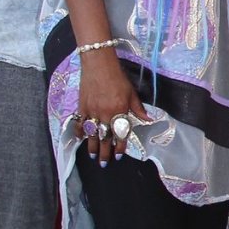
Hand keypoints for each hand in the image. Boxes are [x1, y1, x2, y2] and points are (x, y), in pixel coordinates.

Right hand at [75, 49, 148, 165]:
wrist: (99, 65)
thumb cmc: (118, 78)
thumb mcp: (131, 93)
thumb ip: (138, 108)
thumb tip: (149, 119)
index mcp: (119, 111)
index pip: (120, 133)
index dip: (119, 145)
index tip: (119, 155)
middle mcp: (105, 113)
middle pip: (105, 137)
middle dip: (105, 152)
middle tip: (104, 163)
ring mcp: (92, 111)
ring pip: (91, 133)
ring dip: (92, 146)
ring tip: (93, 155)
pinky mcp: (82, 106)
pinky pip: (80, 123)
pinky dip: (80, 132)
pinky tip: (80, 139)